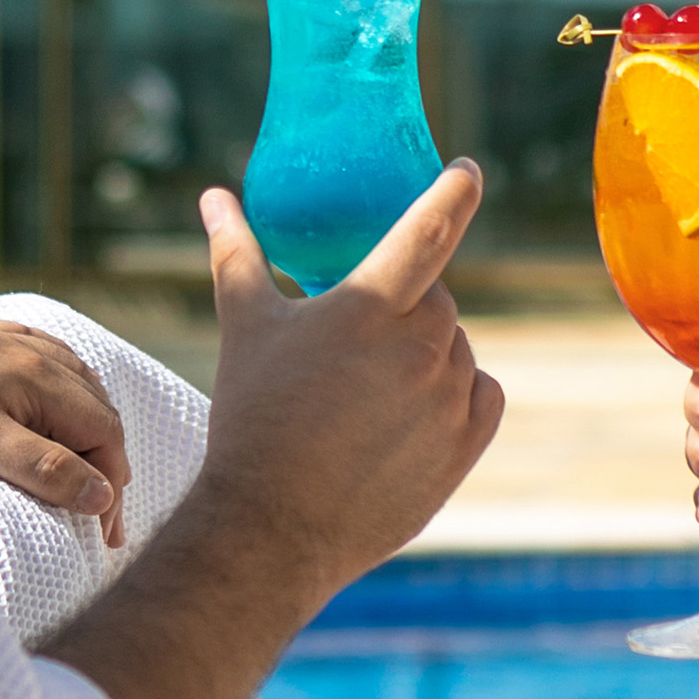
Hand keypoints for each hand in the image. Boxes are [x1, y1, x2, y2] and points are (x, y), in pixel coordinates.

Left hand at [0, 296, 129, 545]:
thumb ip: (39, 466)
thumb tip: (101, 495)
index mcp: (41, 378)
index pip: (106, 436)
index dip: (113, 487)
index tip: (105, 535)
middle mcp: (37, 353)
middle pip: (100, 412)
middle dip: (109, 465)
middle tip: (101, 519)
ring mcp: (15, 341)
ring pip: (80, 385)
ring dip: (92, 430)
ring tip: (91, 472)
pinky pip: (51, 361)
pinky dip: (68, 394)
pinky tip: (57, 405)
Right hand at [39, 164, 502, 698]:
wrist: (272, 527)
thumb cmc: (253, 418)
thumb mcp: (245, 327)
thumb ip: (237, 253)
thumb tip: (215, 197)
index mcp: (369, 307)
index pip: (428, 229)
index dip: (452, 192)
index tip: (468, 171)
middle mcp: (421, 347)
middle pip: (434, 300)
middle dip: (405, 308)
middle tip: (359, 343)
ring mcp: (448, 399)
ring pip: (458, 350)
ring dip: (429, 355)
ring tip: (369, 394)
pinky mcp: (464, 447)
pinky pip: (483, 396)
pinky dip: (460, 394)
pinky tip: (412, 414)